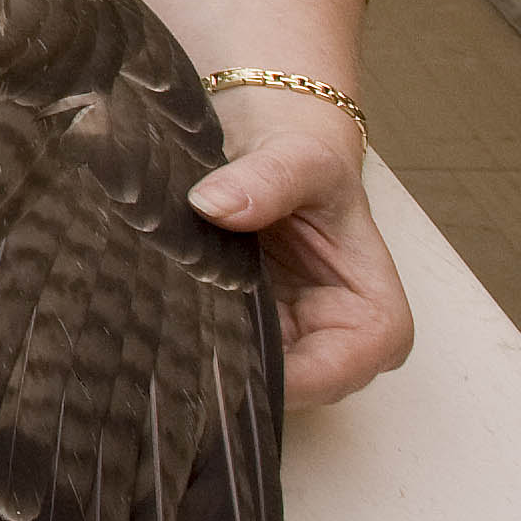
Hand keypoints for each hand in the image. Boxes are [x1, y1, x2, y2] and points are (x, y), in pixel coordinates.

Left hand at [124, 0, 415, 406]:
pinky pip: (213, 351)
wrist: (265, 135)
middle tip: (159, 339)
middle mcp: (336, 348)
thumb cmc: (302, 151)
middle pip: (279, 385)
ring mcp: (288, 345)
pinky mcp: (245, 332)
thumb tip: (215, 206)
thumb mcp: (296, 156)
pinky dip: (183, 338)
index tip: (209, 346)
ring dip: (197, 353)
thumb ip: (265, 181)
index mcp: (375, 323)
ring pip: (239, 373)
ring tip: (147, 325)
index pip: (327, 377)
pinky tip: (145, 319)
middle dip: (223, 365)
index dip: (272, 375)